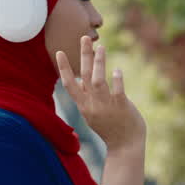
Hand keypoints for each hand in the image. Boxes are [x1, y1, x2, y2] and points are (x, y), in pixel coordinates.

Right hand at [55, 35, 146, 151]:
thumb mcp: (93, 114)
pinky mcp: (120, 107)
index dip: (64, 68)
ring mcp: (106, 106)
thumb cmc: (110, 128)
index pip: (70, 84)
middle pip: (84, 76)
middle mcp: (92, 105)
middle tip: (85, 38)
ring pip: (98, 81)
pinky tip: (117, 70)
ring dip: (99, 63)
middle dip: (84, 55)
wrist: (124, 146)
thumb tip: (83, 80)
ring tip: (101, 46)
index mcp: (84, 106)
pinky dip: (117, 80)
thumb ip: (88, 98)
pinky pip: (117, 91)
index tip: (59, 52)